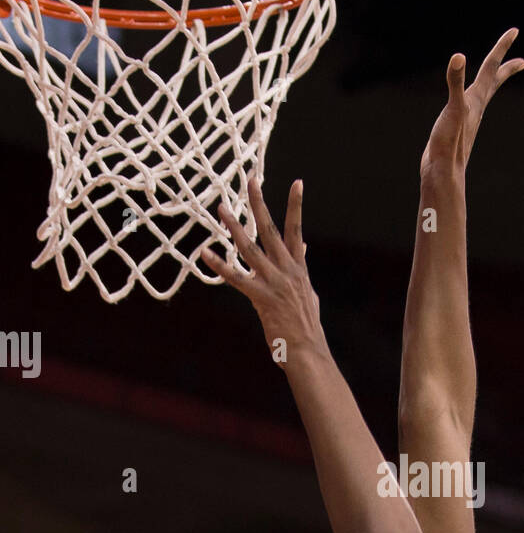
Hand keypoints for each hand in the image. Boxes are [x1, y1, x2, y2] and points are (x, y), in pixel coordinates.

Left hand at [203, 177, 324, 360]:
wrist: (308, 352)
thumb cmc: (306, 327)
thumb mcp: (309, 293)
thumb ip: (302, 268)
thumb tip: (305, 247)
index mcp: (299, 268)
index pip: (297, 229)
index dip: (296, 205)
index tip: (297, 182)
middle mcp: (287, 271)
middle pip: (270, 230)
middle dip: (259, 204)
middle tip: (250, 180)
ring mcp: (275, 284)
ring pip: (250, 249)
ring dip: (234, 227)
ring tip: (221, 208)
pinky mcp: (262, 299)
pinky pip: (236, 279)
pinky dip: (219, 264)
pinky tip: (205, 252)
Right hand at [421, 28, 523, 175]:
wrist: (443, 173)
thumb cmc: (450, 143)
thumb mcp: (453, 108)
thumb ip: (456, 82)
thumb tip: (459, 57)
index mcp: (476, 99)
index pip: (492, 67)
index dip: (502, 47)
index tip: (515, 30)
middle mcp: (475, 107)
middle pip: (494, 82)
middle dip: (506, 68)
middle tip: (523, 62)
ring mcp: (467, 118)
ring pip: (482, 95)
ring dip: (490, 84)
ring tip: (492, 78)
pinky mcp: (457, 127)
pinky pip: (467, 106)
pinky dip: (467, 98)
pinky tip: (464, 103)